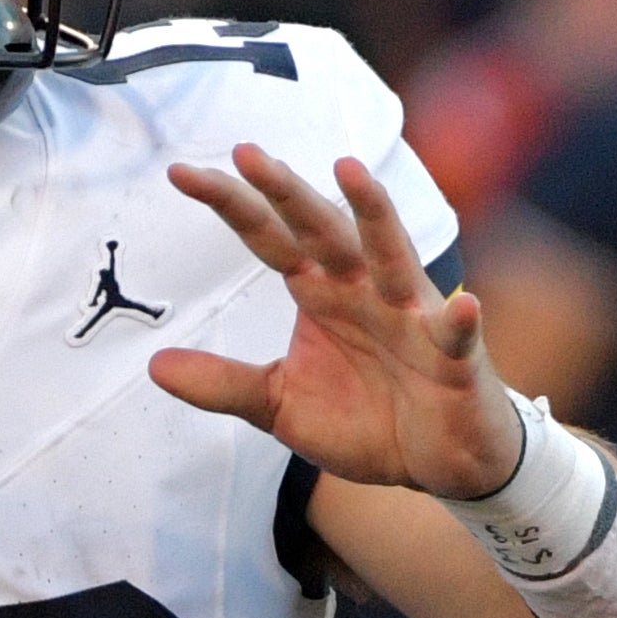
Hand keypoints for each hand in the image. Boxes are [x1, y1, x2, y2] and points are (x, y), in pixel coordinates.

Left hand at [150, 144, 522, 498]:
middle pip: (320, 230)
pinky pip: (457, 335)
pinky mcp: (455, 359)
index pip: (268, 237)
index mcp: (320, 293)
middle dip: (286, 191)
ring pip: (390, 256)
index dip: (232, 205)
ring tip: (349, 171)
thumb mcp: (279, 404)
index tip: (181, 173)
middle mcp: (363, 290)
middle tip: (246, 153)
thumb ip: (224, 383)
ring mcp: (411, 318)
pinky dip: (460, 321)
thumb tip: (154, 366)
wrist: (434, 463)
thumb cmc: (364, 420)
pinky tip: (461, 305)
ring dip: (372, 214)